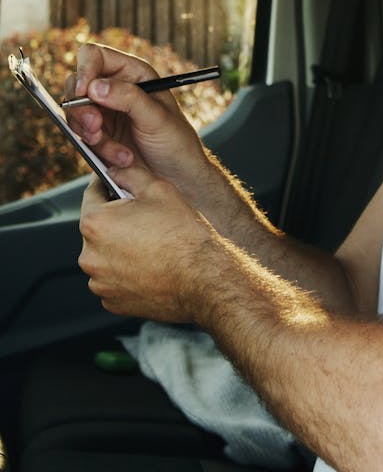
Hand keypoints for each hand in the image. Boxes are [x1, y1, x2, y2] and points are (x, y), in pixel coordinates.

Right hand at [66, 43, 210, 190]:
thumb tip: (94, 87)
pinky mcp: (99, 136)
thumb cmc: (176, 141)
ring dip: (92, 135)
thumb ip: (128, 98)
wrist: (178, 177)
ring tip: (121, 153)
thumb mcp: (157, 117)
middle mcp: (114, 89)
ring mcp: (104, 113)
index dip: (84, 69)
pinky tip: (122, 160)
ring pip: (76, 115)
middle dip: (82, 109)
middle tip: (96, 127)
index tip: (83, 91)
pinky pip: (83, 138)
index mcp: (132, 73)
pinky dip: (98, 150)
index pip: (95, 57)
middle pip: (76, 86)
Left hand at [78, 166, 214, 320]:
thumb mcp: (158, 189)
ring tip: (150, 245)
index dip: (108, 185)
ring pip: (105, 255)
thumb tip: (115, 169)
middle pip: (98, 227)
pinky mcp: (112, 301)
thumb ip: (129, 173)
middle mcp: (90, 255)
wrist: (202, 277)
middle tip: (145, 219)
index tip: (118, 186)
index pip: (92, 194)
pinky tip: (150, 266)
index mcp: (95, 223)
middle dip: (117, 220)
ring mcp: (100, 282)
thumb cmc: (182, 234)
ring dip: (120, 248)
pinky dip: (126, 273)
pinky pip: (113, 279)